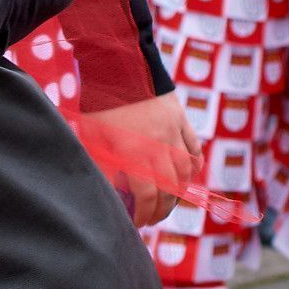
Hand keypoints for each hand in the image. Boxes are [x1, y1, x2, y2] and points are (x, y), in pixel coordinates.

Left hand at [84, 91, 202, 228]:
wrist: (120, 65)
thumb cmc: (100, 102)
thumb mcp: (94, 137)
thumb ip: (104, 165)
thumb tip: (109, 191)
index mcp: (134, 153)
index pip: (146, 197)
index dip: (144, 215)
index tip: (137, 224)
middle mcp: (158, 146)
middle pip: (169, 190)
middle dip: (162, 210)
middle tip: (152, 218)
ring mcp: (173, 133)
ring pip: (185, 173)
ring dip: (178, 192)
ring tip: (168, 201)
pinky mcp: (181, 120)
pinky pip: (194, 149)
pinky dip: (193, 167)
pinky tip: (187, 176)